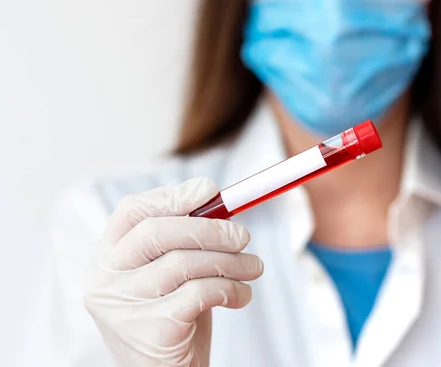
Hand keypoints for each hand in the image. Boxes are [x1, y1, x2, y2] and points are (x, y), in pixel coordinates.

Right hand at [83, 178, 263, 366]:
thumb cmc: (175, 317)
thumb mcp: (174, 273)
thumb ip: (185, 239)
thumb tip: (220, 200)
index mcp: (108, 258)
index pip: (131, 211)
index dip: (171, 196)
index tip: (210, 191)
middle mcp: (105, 280)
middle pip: (158, 232)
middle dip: (210, 228)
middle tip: (243, 236)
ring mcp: (122, 307)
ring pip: (184, 263)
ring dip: (231, 261)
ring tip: (254, 268)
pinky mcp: (149, 331)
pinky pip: (200, 293)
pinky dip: (231, 288)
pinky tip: (242, 295)